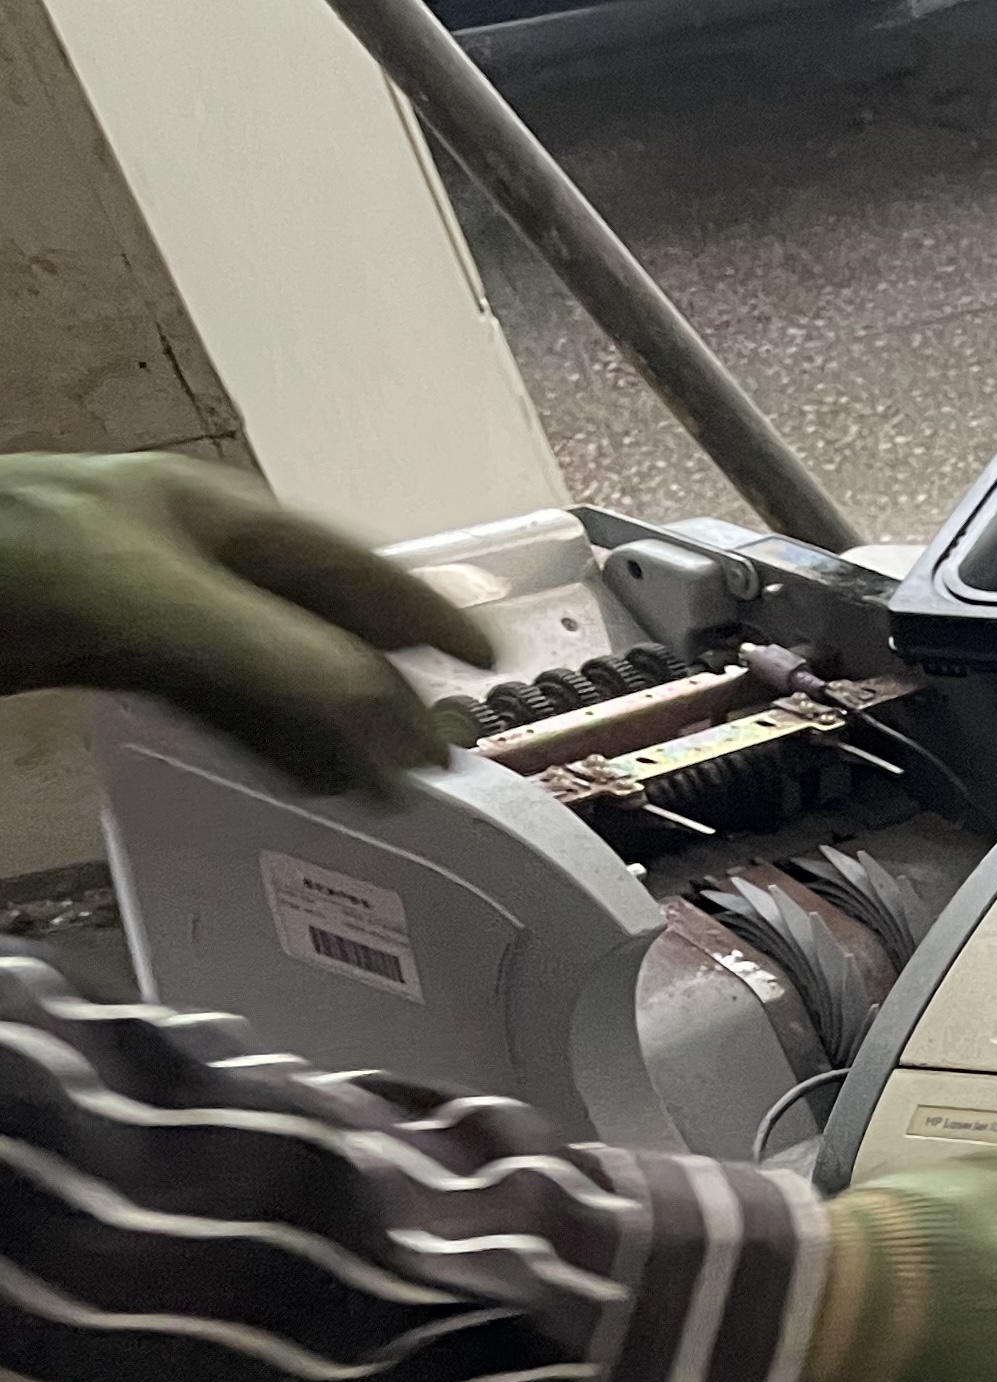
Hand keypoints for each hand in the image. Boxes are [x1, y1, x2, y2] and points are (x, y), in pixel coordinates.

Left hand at [0, 451, 493, 794]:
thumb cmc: (11, 563)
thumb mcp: (148, 601)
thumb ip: (273, 661)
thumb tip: (390, 728)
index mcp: (210, 514)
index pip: (346, 567)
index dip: (419, 615)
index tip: (487, 666)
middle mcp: (185, 554)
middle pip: (313, 623)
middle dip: (382, 689)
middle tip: (440, 757)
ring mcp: (137, 605)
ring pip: (262, 671)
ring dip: (326, 729)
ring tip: (385, 789)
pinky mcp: (90, 655)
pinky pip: (202, 701)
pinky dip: (262, 742)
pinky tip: (299, 779)